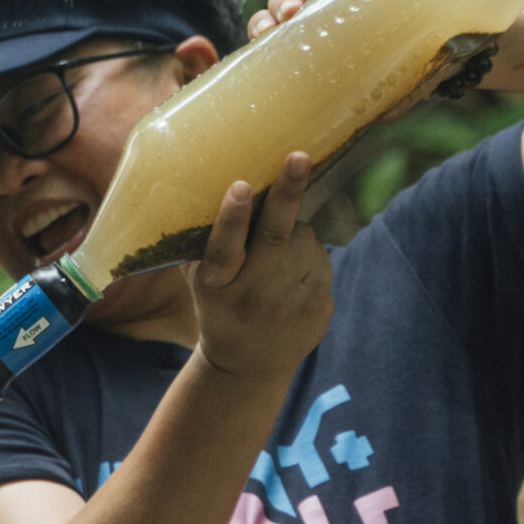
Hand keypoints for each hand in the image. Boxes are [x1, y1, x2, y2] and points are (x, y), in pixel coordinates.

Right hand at [181, 151, 332, 379]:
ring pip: (305, 242)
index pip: (224, 248)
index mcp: (216, 286)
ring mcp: (289, 304)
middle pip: (274, 237)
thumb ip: (202, 243)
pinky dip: (311, 256)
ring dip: (297, 230)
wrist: (248, 366)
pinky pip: (322, 262)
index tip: (240, 186)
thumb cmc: (220, 305)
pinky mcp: (318, 310)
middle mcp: (252, 295)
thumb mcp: (201, 281)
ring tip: (280, 249)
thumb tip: (205, 181)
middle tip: (299, 157)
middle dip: (287, 194)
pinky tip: (294, 274)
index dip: (232, 217)